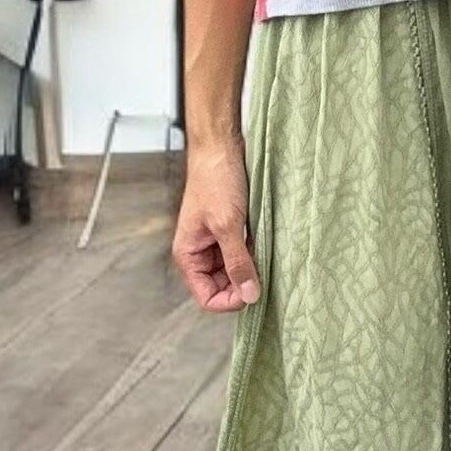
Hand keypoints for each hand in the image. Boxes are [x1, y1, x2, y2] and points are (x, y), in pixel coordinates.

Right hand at [173, 139, 259, 312]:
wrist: (220, 150)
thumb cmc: (216, 182)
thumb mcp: (228, 225)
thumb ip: (237, 262)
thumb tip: (250, 295)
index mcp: (188, 256)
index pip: (207, 298)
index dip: (230, 300)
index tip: (253, 289)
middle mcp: (199, 254)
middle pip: (221, 289)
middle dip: (242, 284)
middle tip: (262, 269)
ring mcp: (214, 245)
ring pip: (233, 273)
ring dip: (249, 268)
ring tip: (261, 251)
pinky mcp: (228, 234)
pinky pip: (241, 256)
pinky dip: (253, 255)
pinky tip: (262, 242)